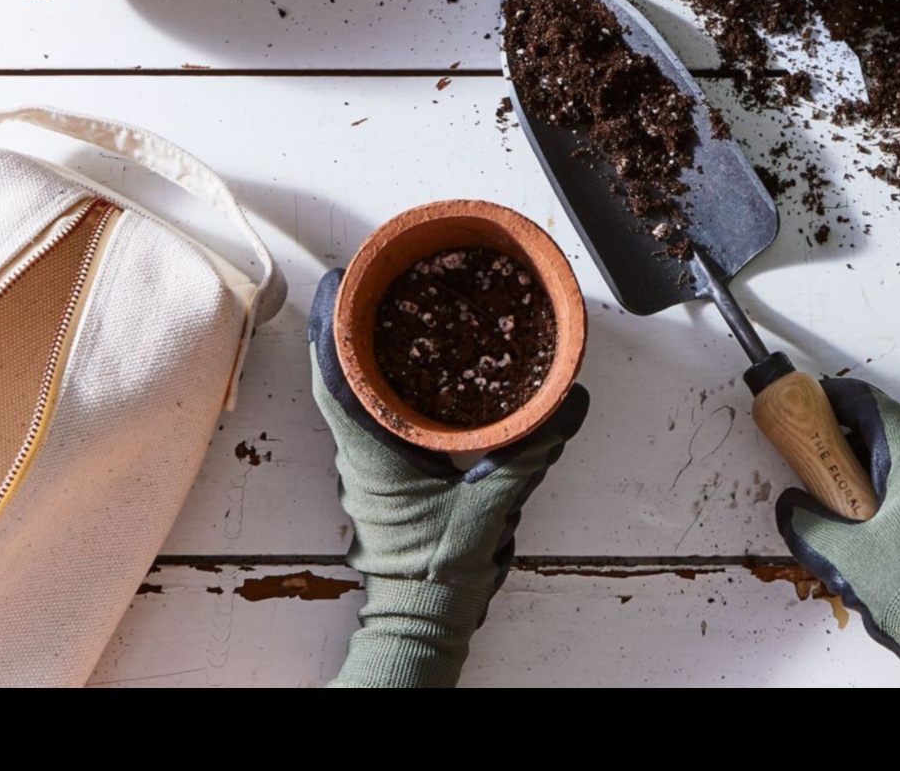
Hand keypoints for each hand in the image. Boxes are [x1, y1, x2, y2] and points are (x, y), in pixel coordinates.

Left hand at [309, 269, 589, 687]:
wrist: (421, 620)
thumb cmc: (439, 573)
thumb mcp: (491, 507)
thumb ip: (531, 454)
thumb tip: (569, 403)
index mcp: (371, 454)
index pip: (336, 377)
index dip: (331, 325)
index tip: (339, 281)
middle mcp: (358, 456)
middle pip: (339, 374)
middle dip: (348, 323)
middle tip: (371, 278)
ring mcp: (366, 467)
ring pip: (352, 394)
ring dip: (360, 350)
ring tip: (387, 308)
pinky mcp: (381, 478)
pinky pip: (371, 416)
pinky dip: (380, 381)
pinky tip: (410, 367)